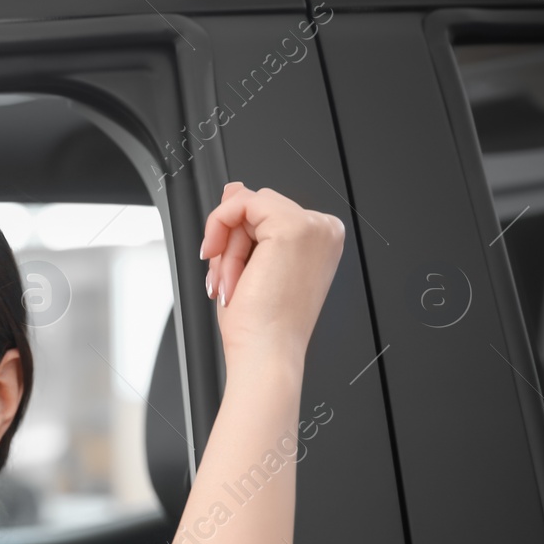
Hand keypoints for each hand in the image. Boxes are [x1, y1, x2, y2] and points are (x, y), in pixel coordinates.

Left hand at [200, 182, 344, 366]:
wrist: (267, 354)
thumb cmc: (262, 326)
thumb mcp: (247, 263)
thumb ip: (244, 221)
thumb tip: (233, 188)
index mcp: (320, 240)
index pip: (267, 215)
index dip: (239, 243)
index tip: (229, 275)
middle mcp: (323, 230)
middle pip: (256, 209)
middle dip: (231, 246)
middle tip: (230, 285)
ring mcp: (313, 226)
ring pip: (247, 207)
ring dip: (227, 249)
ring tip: (232, 284)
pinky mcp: (293, 226)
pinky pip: (240, 202)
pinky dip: (220, 229)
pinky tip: (222, 261)